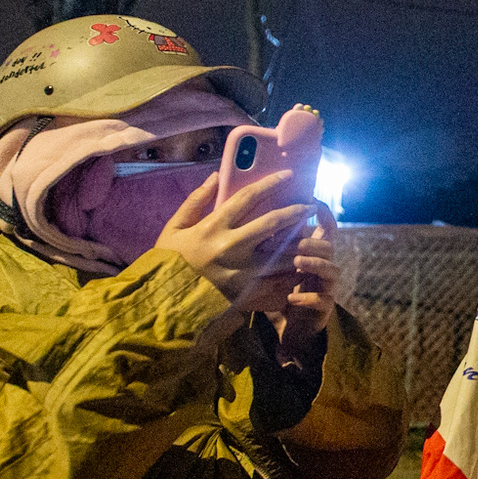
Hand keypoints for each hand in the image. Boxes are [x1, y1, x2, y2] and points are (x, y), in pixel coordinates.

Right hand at [155, 172, 313, 302]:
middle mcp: (231, 247)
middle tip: (311, 206)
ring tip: (312, 236)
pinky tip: (302, 267)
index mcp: (213, 227)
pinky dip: (292, 274)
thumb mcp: (175, 228)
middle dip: (296, 211)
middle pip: (273, 223)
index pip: (248, 197)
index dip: (272, 183)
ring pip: (282, 255)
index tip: (289, 175)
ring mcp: (242, 273)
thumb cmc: (169, 262)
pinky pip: (279, 283)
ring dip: (300, 244)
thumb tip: (215, 176)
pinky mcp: (248, 295)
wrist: (165, 303)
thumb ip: (195, 201)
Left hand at [274, 203, 339, 354]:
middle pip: (328, 246)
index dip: (324, 214)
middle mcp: (324, 266)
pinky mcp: (324, 308)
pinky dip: (308, 298)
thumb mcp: (274, 265)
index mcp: (314, 253)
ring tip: (297, 262)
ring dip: (314, 264)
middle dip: (311, 241)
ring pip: (331, 270)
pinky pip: (322, 300)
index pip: (326, 228)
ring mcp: (327, 286)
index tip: (312, 201)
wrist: (291, 326)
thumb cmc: (279, 290)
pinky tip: (292, 298)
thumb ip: (272, 244)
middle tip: (292, 239)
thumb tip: (254, 215)